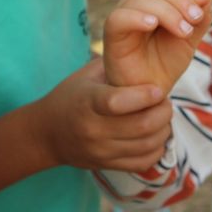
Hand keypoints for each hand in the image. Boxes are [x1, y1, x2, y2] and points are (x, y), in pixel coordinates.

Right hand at [33, 58, 175, 171]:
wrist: (47, 134)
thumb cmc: (72, 96)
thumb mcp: (86, 75)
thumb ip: (113, 64)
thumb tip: (145, 46)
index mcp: (87, 102)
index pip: (116, 102)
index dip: (143, 96)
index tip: (158, 89)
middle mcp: (93, 129)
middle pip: (141, 126)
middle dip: (162, 112)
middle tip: (164, 101)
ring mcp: (101, 151)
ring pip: (147, 145)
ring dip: (163, 129)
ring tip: (162, 116)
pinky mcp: (107, 166)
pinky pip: (144, 162)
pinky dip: (157, 148)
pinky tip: (155, 134)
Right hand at [102, 0, 211, 93]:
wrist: (149, 93)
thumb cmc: (165, 63)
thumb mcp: (190, 38)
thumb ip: (199, 18)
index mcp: (156, 0)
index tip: (205, 0)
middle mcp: (137, 3)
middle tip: (196, 19)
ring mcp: (123, 16)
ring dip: (168, 12)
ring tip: (184, 32)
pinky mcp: (112, 34)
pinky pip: (120, 17)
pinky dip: (138, 17)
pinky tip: (153, 25)